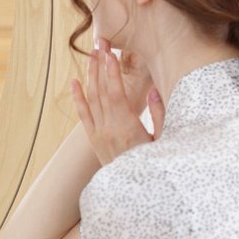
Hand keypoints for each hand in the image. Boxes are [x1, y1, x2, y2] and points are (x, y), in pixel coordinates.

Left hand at [71, 40, 165, 166]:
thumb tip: (152, 90)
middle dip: (100, 65)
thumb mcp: (165, 142)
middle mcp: (109, 130)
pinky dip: (77, 98)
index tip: (110, 52)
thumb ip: (159, 115)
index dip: (112, 72)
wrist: (136, 195)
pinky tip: (74, 83)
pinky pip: (83, 116)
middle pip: (100, 91)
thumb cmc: (156, 167)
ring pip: (91, 100)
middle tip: (101, 42)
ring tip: (92, 55)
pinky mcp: (94, 140)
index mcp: (127, 128)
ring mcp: (99, 135)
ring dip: (90, 76)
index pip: (116, 94)